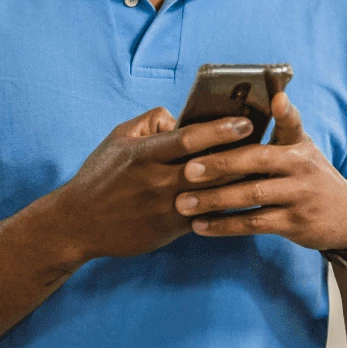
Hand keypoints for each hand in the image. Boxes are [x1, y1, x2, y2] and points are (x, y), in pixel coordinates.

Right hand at [46, 107, 255, 261]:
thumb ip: (150, 122)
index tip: (245, 122)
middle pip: (209, 167)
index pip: (189, 138)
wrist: (79, 224)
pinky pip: (207, 216)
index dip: (220, 129)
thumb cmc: (99, 176)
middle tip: (268, 144)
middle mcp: (157, 180)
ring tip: (265, 170)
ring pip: (213, 193)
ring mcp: (166, 207)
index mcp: (144, 154)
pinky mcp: (171, 229)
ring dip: (239, 182)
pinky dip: (226, 206)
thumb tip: (179, 118)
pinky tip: (246, 198)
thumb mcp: (117, 139)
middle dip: (240, 155)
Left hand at [175, 93, 346, 251]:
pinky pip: (254, 223)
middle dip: (220, 164)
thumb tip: (268, 97)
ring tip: (183, 203)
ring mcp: (298, 196)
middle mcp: (301, 166)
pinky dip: (225, 225)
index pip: (291, 123)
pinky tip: (201, 226)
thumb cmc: (311, 175)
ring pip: (251, 195)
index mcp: (299, 144)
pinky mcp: (294, 223)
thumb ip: (283, 127)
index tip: (276, 99)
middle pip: (257, 161)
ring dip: (215, 200)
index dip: (284, 111)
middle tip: (187, 170)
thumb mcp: (304, 148)